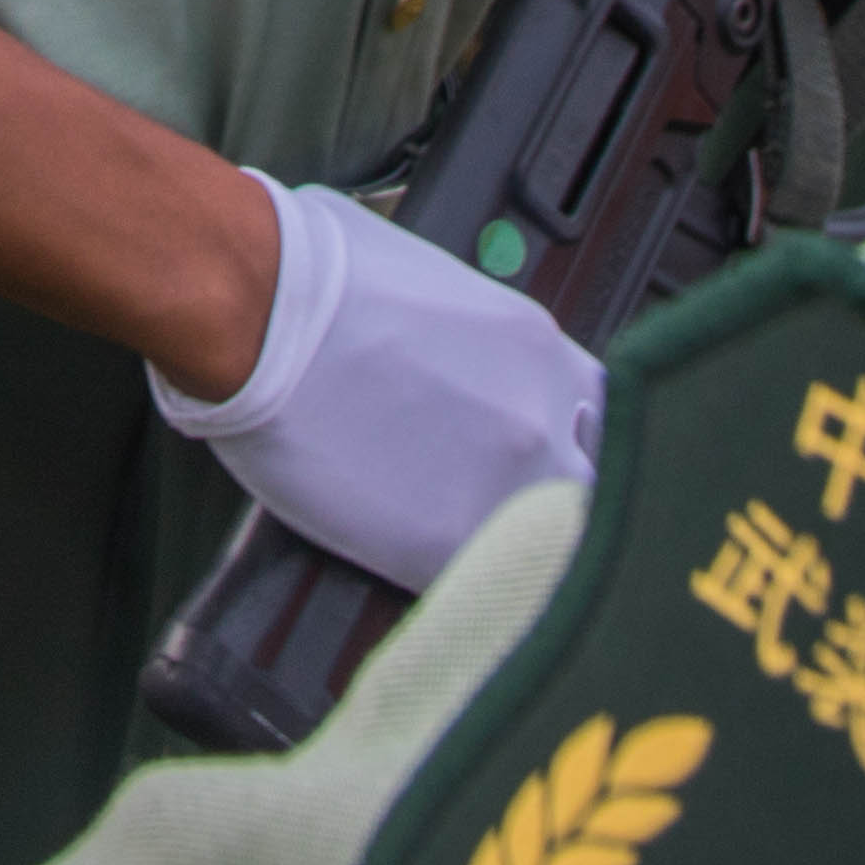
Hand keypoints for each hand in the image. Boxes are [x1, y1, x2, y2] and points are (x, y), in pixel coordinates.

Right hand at [148, 176, 602, 586]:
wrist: (254, 309)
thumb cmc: (315, 271)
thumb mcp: (433, 278)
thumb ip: (475, 333)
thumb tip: (458, 353)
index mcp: (540, 352)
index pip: (610, 418)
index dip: (584, 446)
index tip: (560, 461)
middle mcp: (541, 422)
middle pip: (598, 491)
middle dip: (567, 509)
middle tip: (521, 521)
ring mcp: (500, 489)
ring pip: (553, 550)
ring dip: (525, 558)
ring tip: (487, 566)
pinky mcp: (438, 546)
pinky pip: (484, 589)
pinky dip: (470, 593)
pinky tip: (445, 586)